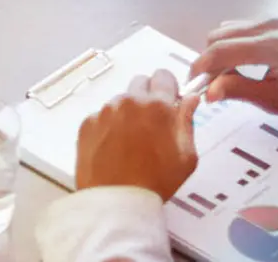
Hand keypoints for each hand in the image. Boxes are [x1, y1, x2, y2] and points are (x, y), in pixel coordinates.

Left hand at [75, 71, 199, 197]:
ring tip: (132, 142)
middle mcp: (129, 102)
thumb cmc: (153, 182)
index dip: (168, 88)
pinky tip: (115, 147)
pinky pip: (101, 116)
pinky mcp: (88, 123)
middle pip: (140, 83)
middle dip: (148, 97)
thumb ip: (188, 122)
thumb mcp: (186, 156)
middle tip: (151, 123)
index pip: (164, 76)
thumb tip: (190, 101)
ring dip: (127, 113)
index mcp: (157, 106)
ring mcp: (106, 111)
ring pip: (120, 100)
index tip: (169, 99)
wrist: (117, 201)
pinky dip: (108, 126)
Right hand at [189, 18, 277, 116]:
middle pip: (219, 36)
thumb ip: (239, 91)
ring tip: (225, 77)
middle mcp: (267, 26)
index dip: (201, 67)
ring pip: (226, 30)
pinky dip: (230, 46)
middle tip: (209, 85)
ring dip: (218, 52)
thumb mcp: (275, 100)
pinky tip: (238, 65)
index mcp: (270, 46)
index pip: (222, 50)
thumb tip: (208, 92)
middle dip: (208, 60)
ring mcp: (270, 21)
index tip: (192, 85)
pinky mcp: (272, 22)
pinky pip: (239, 29)